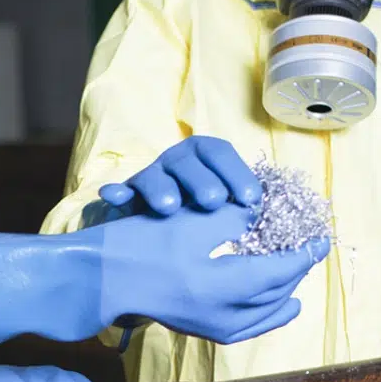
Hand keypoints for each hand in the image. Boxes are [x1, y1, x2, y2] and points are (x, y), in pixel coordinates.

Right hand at [98, 136, 260, 215]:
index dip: (237, 172)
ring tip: (169, 208)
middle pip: (188, 162)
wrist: (155, 226)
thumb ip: (241, 205)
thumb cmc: (199, 215)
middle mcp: (177, 162)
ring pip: (154, 175)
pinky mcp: (126, 195)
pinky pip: (119, 191)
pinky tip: (114, 198)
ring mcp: (150, 177)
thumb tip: (266, 212)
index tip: (251, 199)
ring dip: (162, 188)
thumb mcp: (224, 207)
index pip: (220, 154)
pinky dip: (117, 193)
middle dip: (202, 180)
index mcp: (204, 159)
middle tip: (213, 202)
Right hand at [99, 203, 327, 343]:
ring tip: (299, 277)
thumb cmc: (141, 243)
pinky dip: (268, 314)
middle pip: (277, 293)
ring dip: (285, 293)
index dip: (304, 252)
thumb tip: (263, 214)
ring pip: (266, 314)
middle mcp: (225, 316)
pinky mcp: (202, 331)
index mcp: (225, 287)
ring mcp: (213, 328)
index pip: (281, 270)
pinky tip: (277, 306)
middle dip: (297, 270)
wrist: (100, 279)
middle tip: (309, 248)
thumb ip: (233, 219)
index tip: (322, 236)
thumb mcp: (191, 222)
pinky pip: (250, 326)